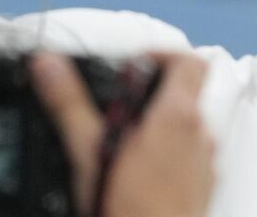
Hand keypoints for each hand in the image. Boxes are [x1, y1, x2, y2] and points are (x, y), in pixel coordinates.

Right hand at [31, 51, 214, 216]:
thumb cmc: (128, 208)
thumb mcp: (88, 153)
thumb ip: (70, 106)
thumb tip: (50, 65)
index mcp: (179, 117)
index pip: (189, 61)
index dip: (161, 55)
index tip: (131, 67)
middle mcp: (202, 134)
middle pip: (187, 93)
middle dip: (150, 94)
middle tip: (113, 108)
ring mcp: (207, 160)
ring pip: (186, 126)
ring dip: (156, 124)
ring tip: (117, 143)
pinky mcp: (204, 184)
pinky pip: (189, 154)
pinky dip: (166, 152)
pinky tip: (134, 172)